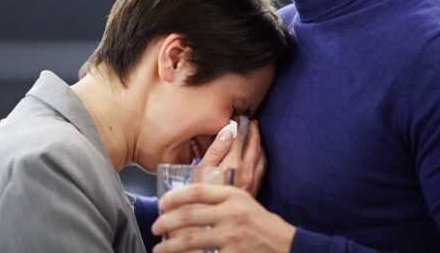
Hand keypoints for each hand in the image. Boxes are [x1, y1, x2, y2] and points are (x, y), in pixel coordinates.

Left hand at [152, 184, 294, 252]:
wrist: (284, 245)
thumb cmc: (259, 222)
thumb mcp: (242, 201)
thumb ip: (218, 197)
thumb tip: (184, 199)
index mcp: (233, 195)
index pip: (197, 191)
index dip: (175, 196)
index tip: (161, 203)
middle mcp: (231, 214)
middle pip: (189, 216)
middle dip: (166, 222)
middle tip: (155, 226)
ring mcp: (232, 237)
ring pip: (191, 240)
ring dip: (170, 246)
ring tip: (159, 249)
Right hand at [199, 119, 266, 196]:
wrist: (208, 224)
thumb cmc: (198, 198)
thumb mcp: (201, 171)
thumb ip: (215, 150)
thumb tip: (228, 131)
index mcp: (232, 164)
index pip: (239, 138)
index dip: (237, 125)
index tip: (236, 117)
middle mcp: (246, 172)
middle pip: (254, 145)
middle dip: (253, 131)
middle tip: (251, 121)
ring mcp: (252, 181)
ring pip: (261, 156)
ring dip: (259, 143)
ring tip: (255, 134)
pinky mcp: (255, 190)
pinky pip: (262, 168)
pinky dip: (261, 156)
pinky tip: (257, 154)